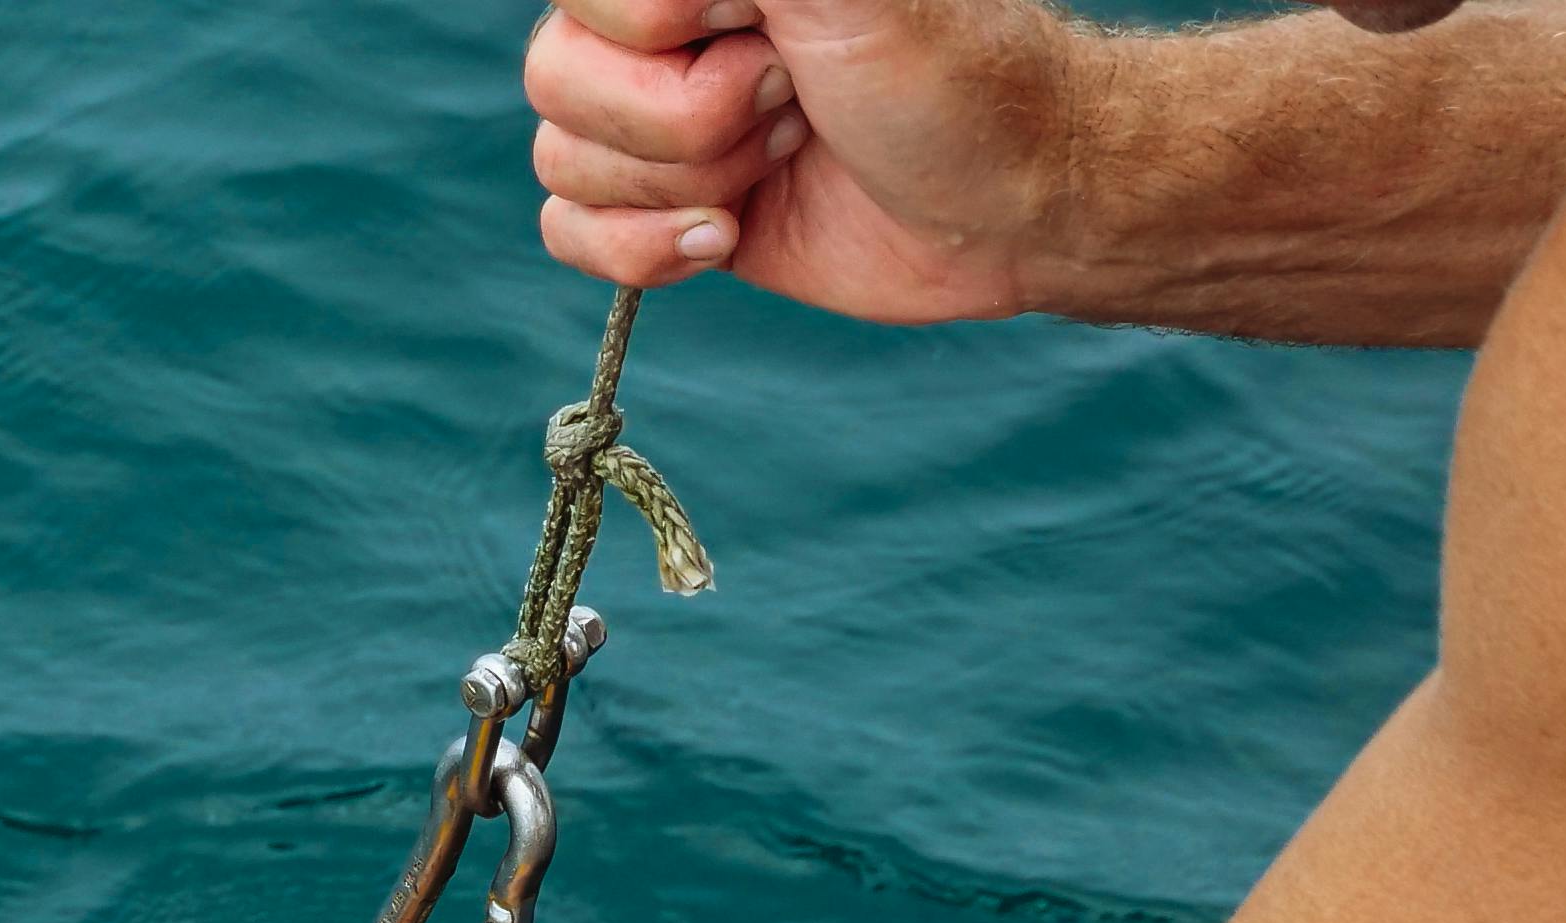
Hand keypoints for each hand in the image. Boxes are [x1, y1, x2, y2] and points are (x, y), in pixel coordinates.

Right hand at [528, 0, 1091, 321]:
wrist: (1008, 206)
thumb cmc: (952, 77)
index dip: (663, 32)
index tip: (770, 33)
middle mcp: (662, 26)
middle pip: (557, 79)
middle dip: (685, 122)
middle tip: (792, 103)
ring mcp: (652, 118)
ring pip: (560, 162)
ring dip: (686, 185)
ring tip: (785, 157)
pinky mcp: (656, 208)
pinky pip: (566, 234)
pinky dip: (643, 252)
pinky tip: (727, 237)